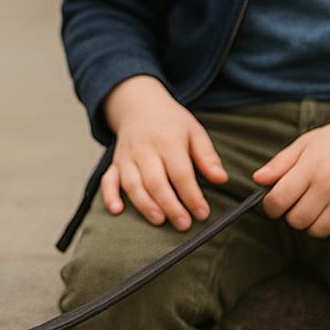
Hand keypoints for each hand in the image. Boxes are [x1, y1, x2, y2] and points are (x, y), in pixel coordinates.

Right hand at [99, 76, 228, 231]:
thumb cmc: (171, 123)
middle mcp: (145, 149)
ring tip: (159, 221)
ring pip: (132, 184)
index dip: (192, 195)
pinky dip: (109, 196)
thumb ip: (207, 157)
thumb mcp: (194, 132)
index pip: (181, 172)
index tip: (203, 213)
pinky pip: (108, 180)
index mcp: (168, 141)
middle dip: (170, 205)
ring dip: (144, 205)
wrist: (139, 105)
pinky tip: (117, 211)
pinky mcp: (115, 163)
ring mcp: (127, 157)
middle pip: (155, 181)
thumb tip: (221, 179)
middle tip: (184, 224)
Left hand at [251, 108, 329, 241]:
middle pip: (297, 220)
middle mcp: (329, 184)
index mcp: (310, 166)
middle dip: (291, 216)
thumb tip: (257, 180)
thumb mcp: (305, 144)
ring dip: (311, 226)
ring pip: (318, 230)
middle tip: (297, 205)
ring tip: (314, 211)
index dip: (271, 207)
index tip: (274, 204)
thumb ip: (280, 163)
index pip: (279, 200)